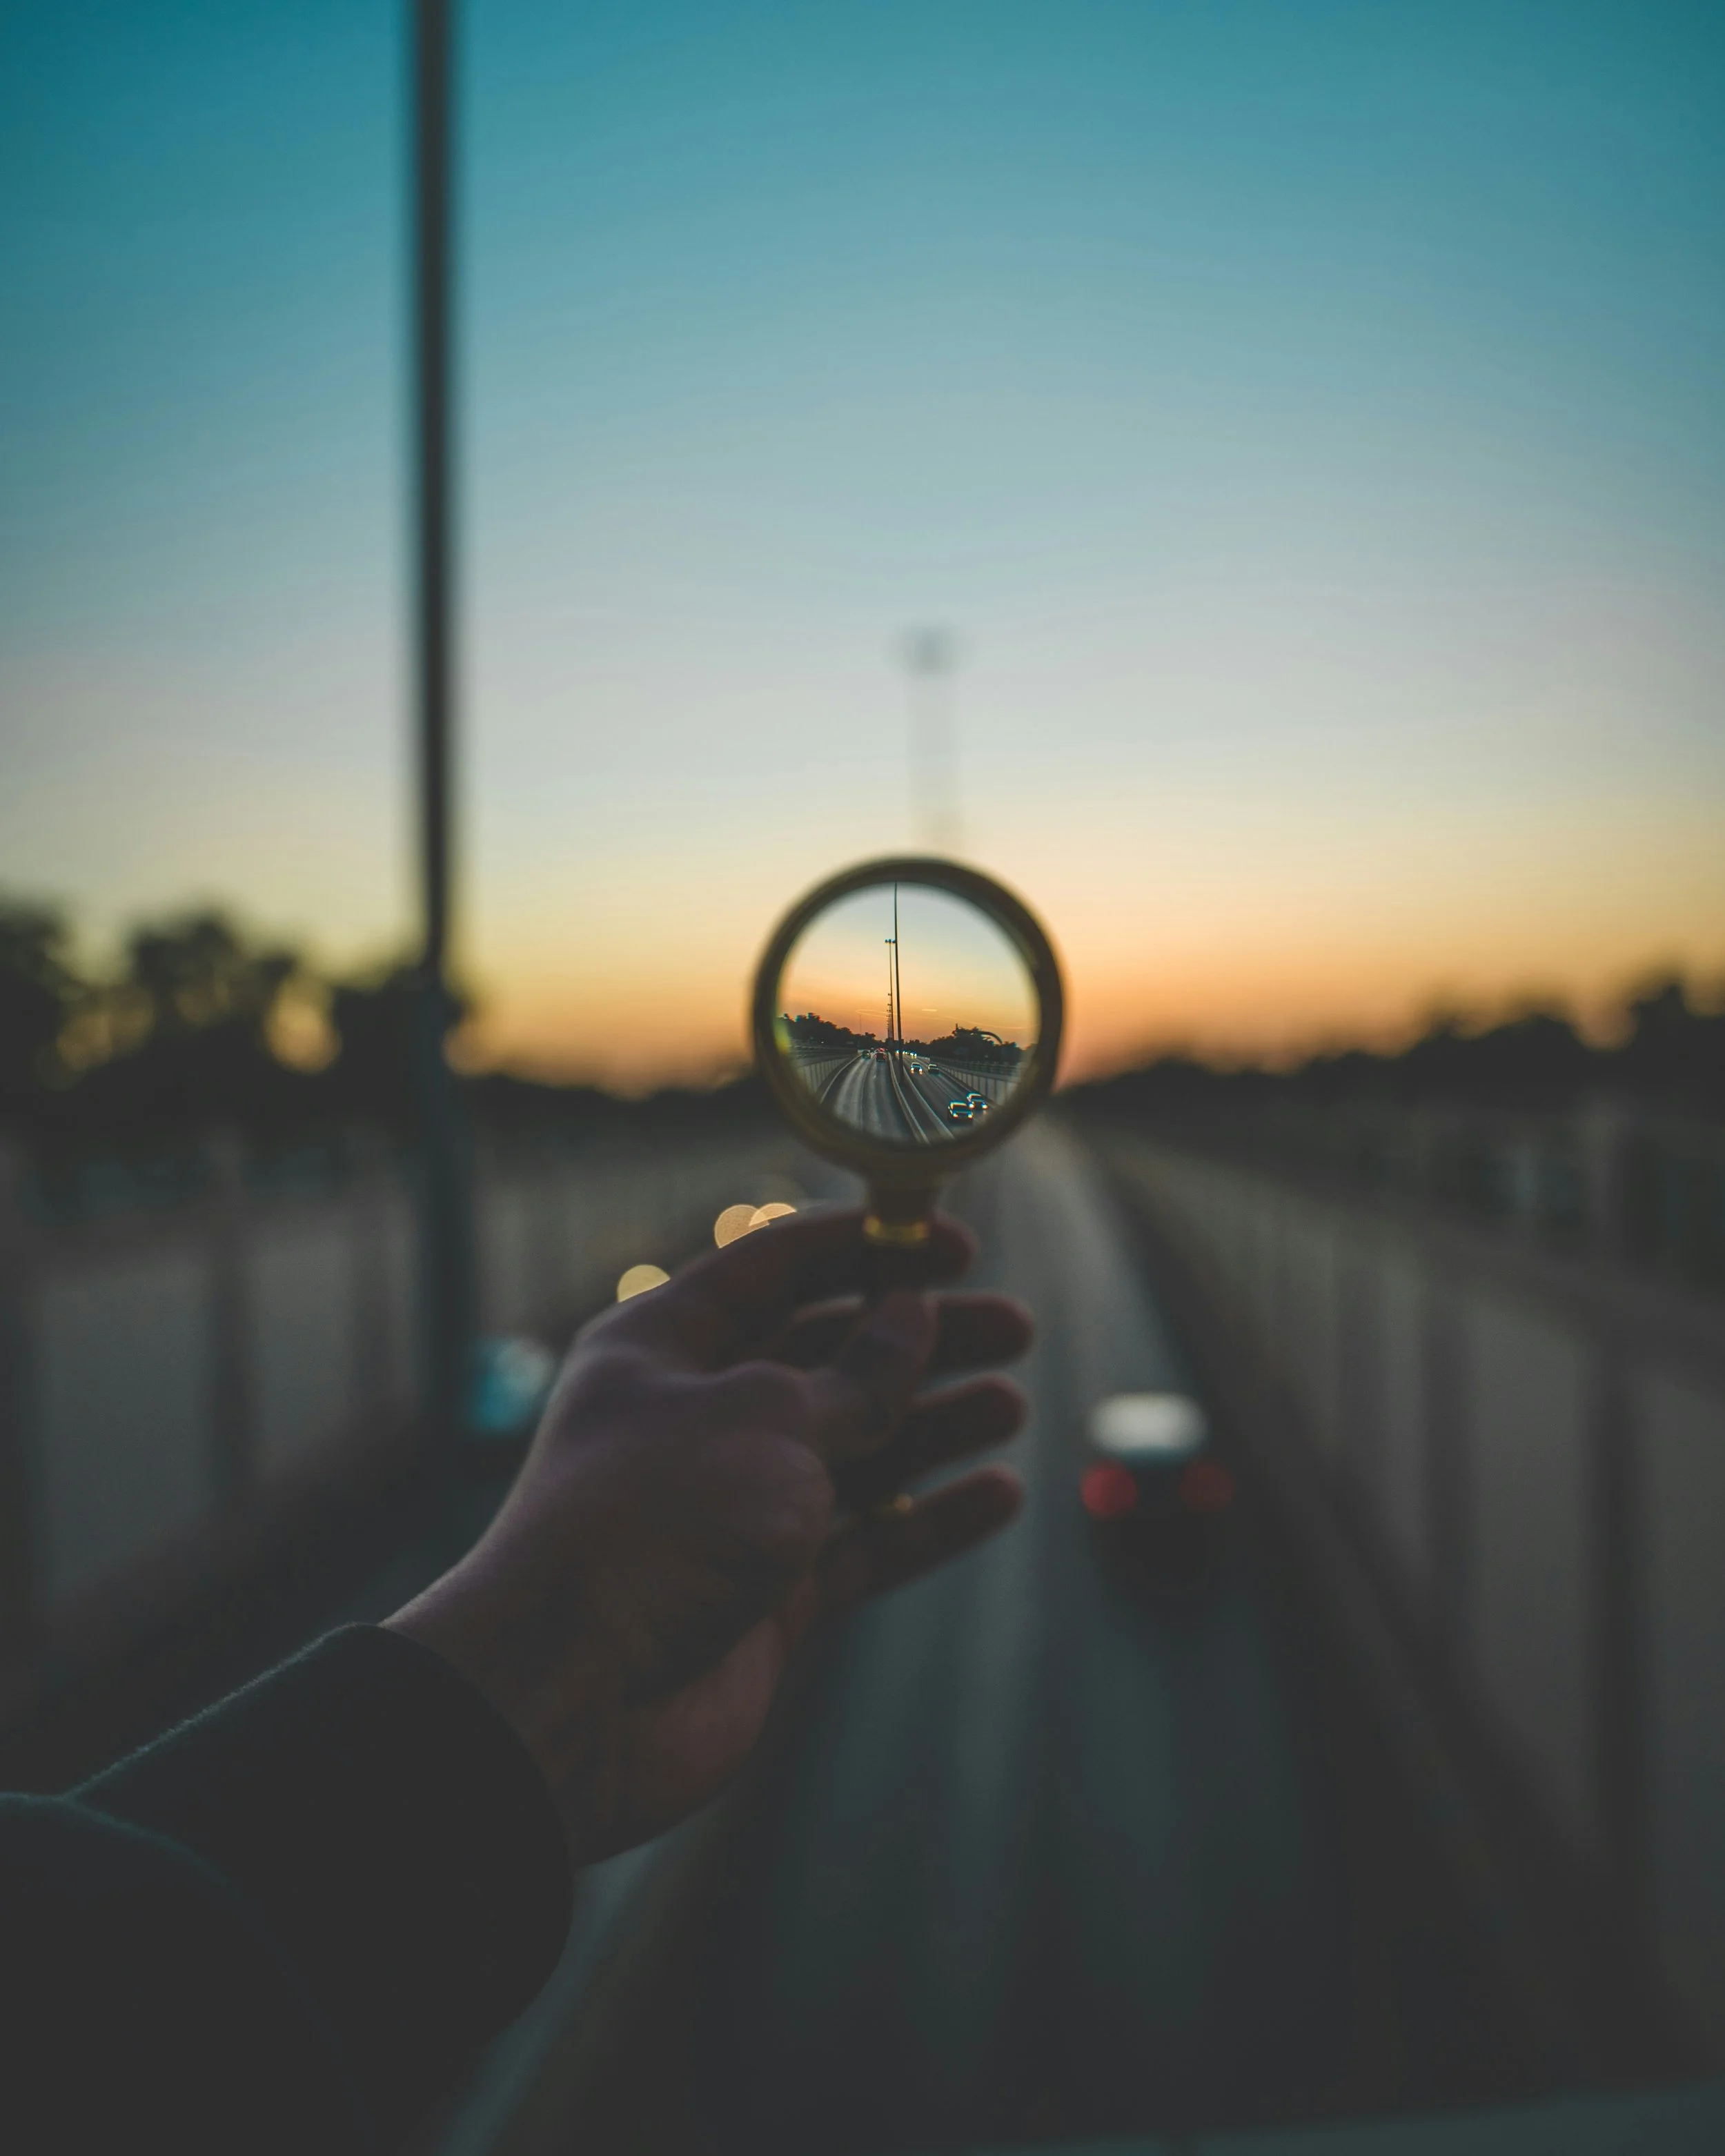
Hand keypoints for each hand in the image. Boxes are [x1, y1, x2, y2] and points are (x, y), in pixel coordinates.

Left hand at [385, 1207, 1029, 1862]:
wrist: (570, 1703)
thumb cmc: (651, 1526)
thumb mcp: (767, 1421)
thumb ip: (857, 1376)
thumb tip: (912, 1317)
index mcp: (665, 1345)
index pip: (778, 1267)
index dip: (869, 1248)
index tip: (956, 1245)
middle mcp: (700, 1418)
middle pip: (830, 1356)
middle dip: (920, 1340)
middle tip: (1013, 1328)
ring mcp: (736, 1510)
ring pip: (855, 1451)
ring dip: (933, 1424)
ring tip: (1011, 1404)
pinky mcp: (769, 1595)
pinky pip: (865, 1542)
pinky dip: (929, 1519)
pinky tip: (997, 1497)